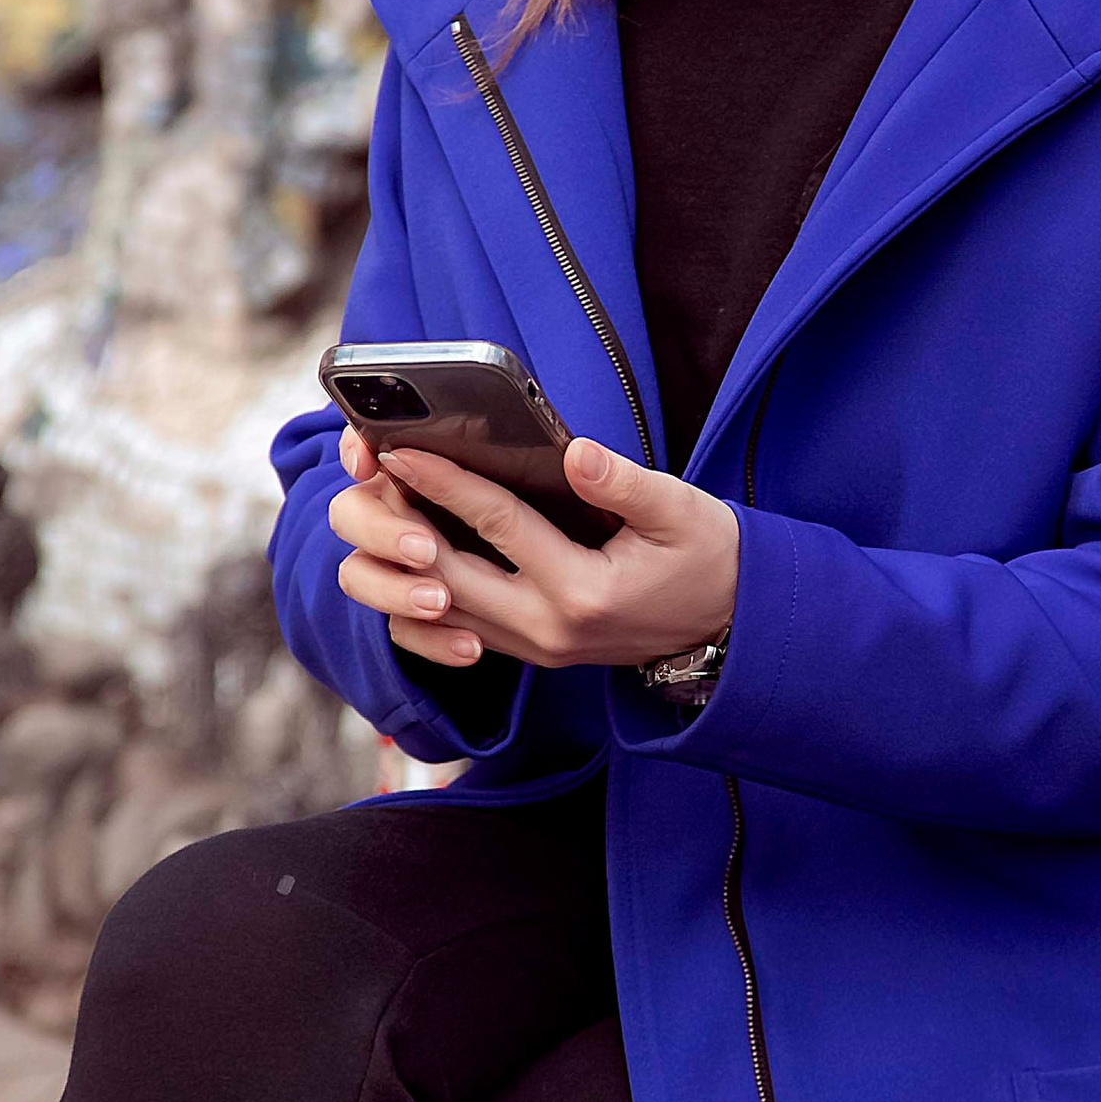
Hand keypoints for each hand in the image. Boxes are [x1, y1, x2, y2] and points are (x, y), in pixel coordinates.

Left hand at [330, 423, 740, 675]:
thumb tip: (574, 453)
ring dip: (405, 564)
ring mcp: (536, 649)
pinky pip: (457, 631)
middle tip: (371, 474)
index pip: (497, 526)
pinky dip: (424, 596)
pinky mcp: (532, 653)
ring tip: (384, 508)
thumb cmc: (708, 559)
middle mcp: (548, 629)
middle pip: (447, 576)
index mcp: (583, 591)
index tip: (403, 448)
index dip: (446, 482)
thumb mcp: (682, 511)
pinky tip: (410, 556)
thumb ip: (625, 484)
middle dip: (404, 523)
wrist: (729, 626)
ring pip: (441, 612)